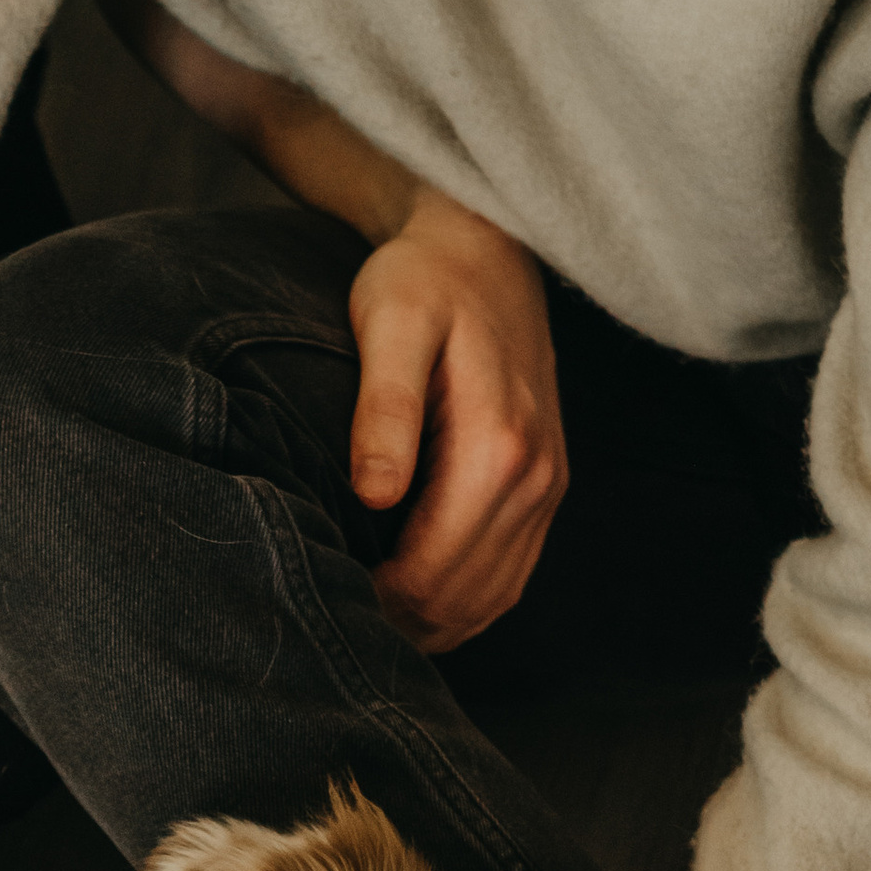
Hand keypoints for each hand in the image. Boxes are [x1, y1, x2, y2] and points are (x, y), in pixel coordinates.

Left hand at [347, 194, 567, 650]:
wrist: (486, 248)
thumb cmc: (424, 280)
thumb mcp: (390, 324)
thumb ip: (385, 409)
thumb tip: (373, 495)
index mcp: (498, 447)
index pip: (433, 572)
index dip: (374, 599)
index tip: (321, 588)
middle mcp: (537, 477)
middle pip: (461, 599)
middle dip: (396, 620)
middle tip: (331, 605)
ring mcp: (549, 487)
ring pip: (490, 601)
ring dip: (429, 622)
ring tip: (365, 608)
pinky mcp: (546, 488)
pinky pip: (509, 578)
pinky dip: (462, 604)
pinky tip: (411, 597)